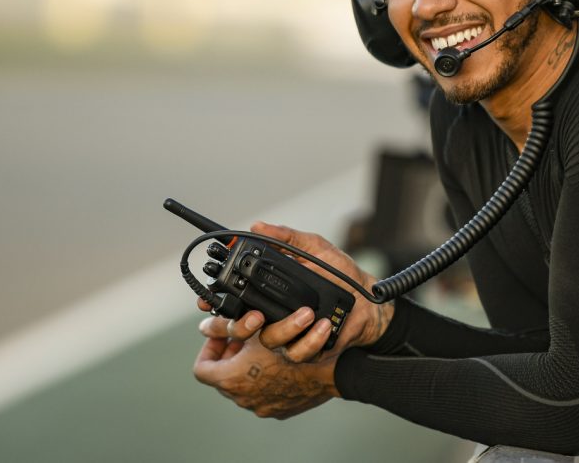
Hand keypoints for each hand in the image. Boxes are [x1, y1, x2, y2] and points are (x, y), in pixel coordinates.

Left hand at [192, 328, 336, 418]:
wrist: (326, 372)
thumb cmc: (292, 348)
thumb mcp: (257, 329)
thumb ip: (231, 326)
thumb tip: (212, 322)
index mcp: (230, 379)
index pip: (201, 369)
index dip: (208, 351)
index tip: (219, 340)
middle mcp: (241, 397)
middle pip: (223, 377)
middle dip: (230, 357)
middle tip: (242, 341)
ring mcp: (259, 406)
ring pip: (243, 386)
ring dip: (248, 369)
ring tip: (261, 351)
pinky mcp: (277, 410)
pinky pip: (263, 394)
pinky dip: (265, 380)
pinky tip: (278, 365)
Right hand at [195, 221, 394, 357]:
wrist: (370, 301)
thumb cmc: (341, 275)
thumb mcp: (314, 247)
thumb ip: (287, 237)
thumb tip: (258, 226)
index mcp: (271, 292)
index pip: (236, 299)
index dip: (217, 302)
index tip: (208, 301)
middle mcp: (275, 315)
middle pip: (242, 327)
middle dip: (240, 325)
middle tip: (255, 316)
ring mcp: (290, 334)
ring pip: (271, 340)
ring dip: (288, 328)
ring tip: (308, 313)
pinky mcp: (308, 349)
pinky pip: (299, 352)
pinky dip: (310, 340)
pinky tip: (322, 325)